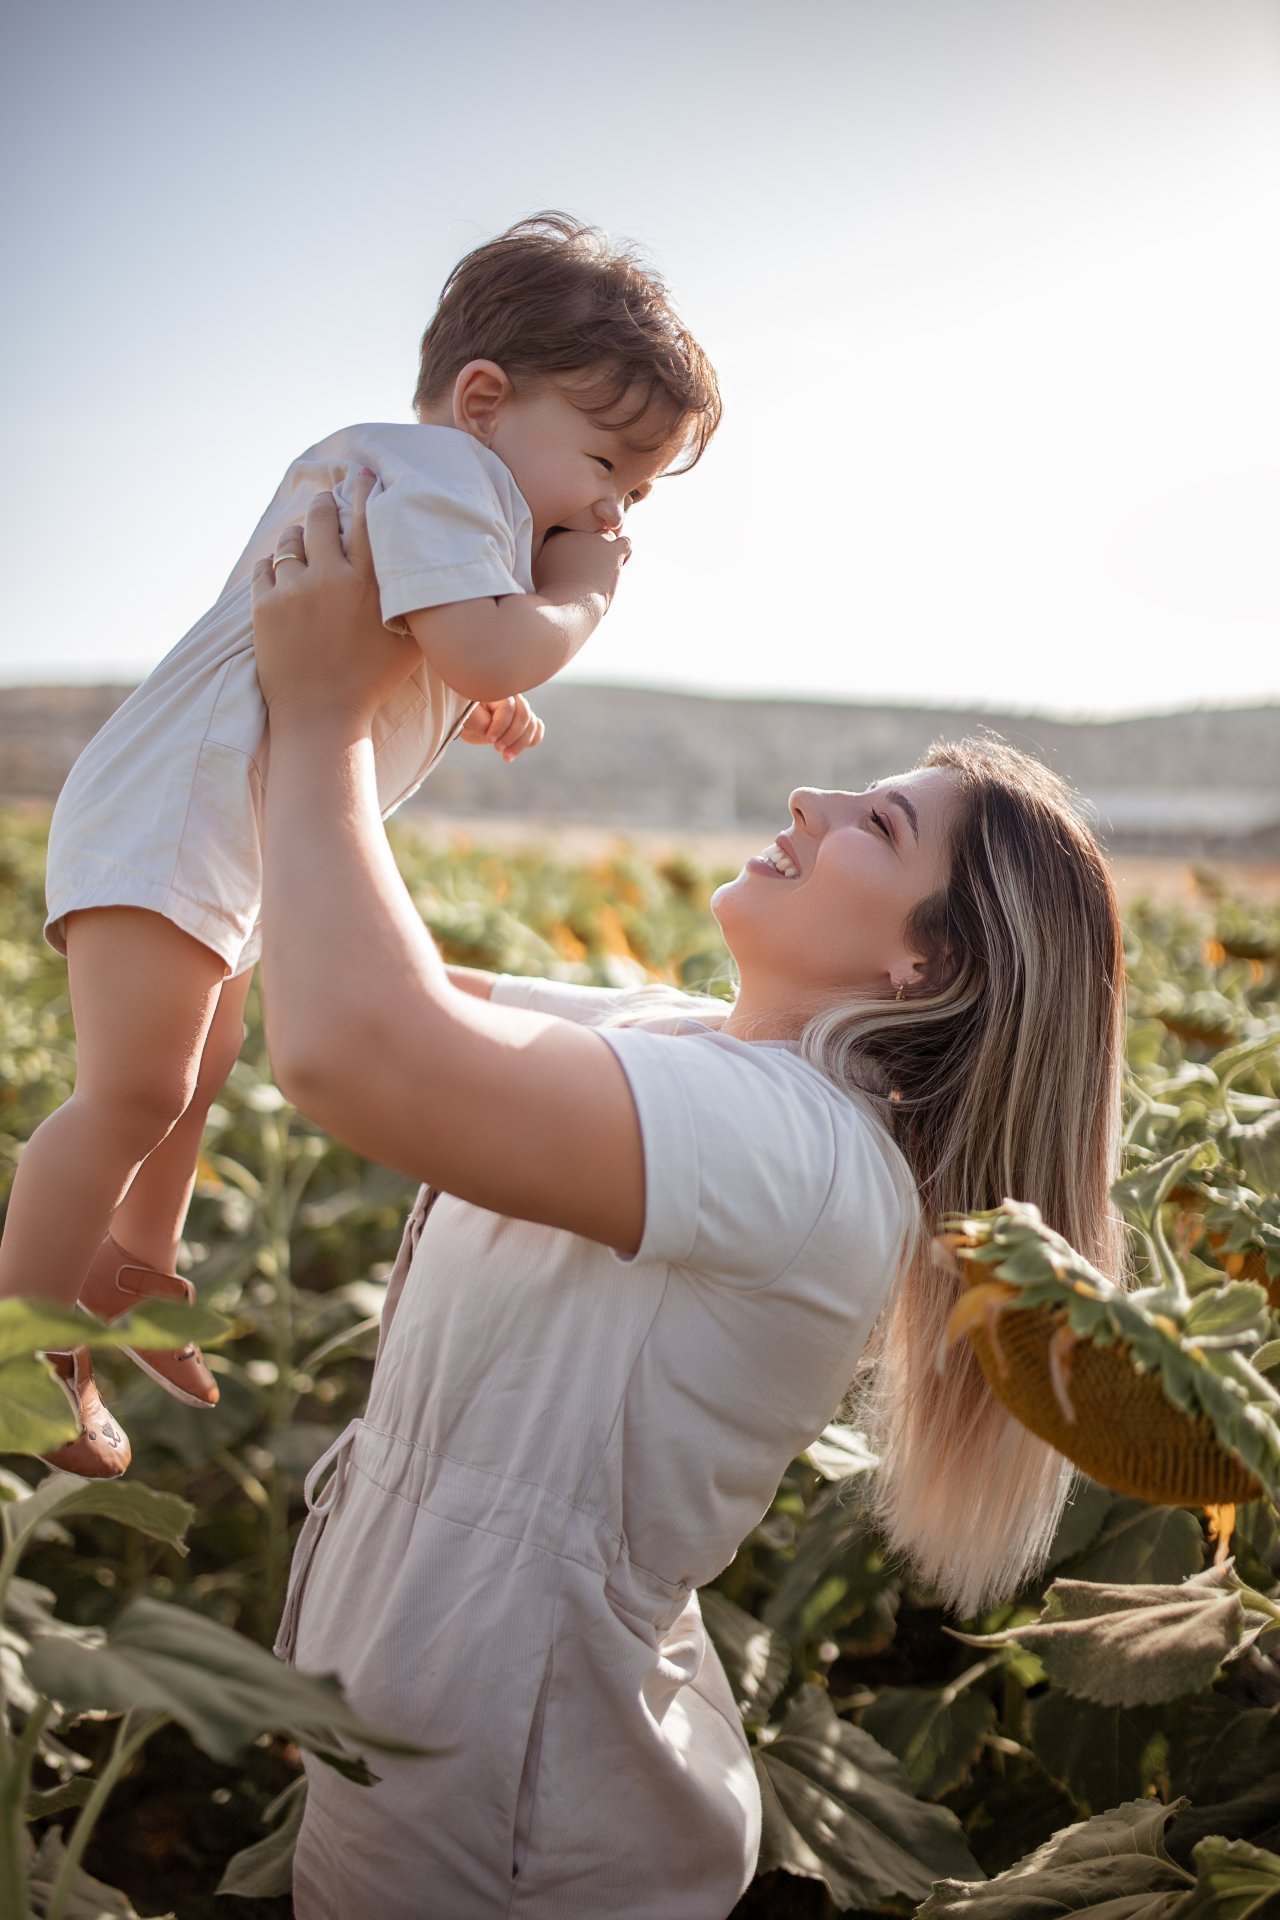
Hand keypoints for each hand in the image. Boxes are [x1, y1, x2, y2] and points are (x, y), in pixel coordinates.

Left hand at [251, 470, 419, 724]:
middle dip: (323, 506)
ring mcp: (293, 590)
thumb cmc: (372, 682)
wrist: (322, 717)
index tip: (362, 477)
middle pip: (321, 518)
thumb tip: (428, 571)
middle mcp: (330, 578)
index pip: (365, 517)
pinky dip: (273, 567)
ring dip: (297, 537)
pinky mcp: (264, 606)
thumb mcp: (409, 640)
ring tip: (302, 543)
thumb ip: (416, 601)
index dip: (362, 491)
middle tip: (325, 504)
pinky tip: (281, 573)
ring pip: (289, 540)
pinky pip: (264, 568)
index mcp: (367, 582)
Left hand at [459, 695, 545, 761]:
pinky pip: (537, 728)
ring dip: (521, 744)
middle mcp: (513, 698)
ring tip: (506, 756)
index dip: (501, 726)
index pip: (509, 708)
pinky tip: (516, 750)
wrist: (468, 720)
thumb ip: (479, 720)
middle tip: (497, 748)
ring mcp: (520, 709)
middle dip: (512, 736)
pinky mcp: (524, 722)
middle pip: (524, 716)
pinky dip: (532, 740)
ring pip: (532, 724)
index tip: (489, 738)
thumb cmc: (465, 714)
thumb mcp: (466, 716)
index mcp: (497, 692)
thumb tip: (492, 729)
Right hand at [533, 528, 630, 609]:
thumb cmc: (554, 600)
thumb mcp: (541, 577)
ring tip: (604, 571)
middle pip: (590, 532)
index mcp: (556, 537)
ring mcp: (594, 540)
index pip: (573, 534)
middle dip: (591, 550)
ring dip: (607, 551)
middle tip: (590, 571)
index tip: (574, 569)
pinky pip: (626, 543)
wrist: (566, 607)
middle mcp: (575, 533)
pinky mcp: (611, 551)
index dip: (577, 551)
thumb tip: (563, 563)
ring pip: (608, 535)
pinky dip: (624, 554)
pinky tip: (618, 568)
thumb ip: (550, 563)